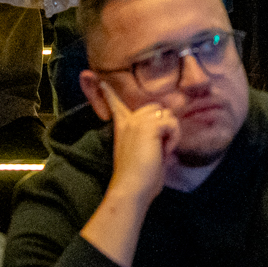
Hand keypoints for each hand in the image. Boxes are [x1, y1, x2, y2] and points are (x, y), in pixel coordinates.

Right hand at [98, 80, 178, 210]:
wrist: (131, 189)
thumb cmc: (139, 180)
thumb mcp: (143, 155)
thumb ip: (150, 142)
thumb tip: (166, 144)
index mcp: (123, 127)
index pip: (115, 103)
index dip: (108, 91)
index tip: (94, 77)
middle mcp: (128, 120)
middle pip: (157, 108)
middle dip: (165, 126)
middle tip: (158, 149)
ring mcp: (137, 121)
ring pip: (168, 115)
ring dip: (171, 134)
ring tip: (161, 152)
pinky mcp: (148, 125)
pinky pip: (172, 124)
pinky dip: (173, 139)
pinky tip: (163, 152)